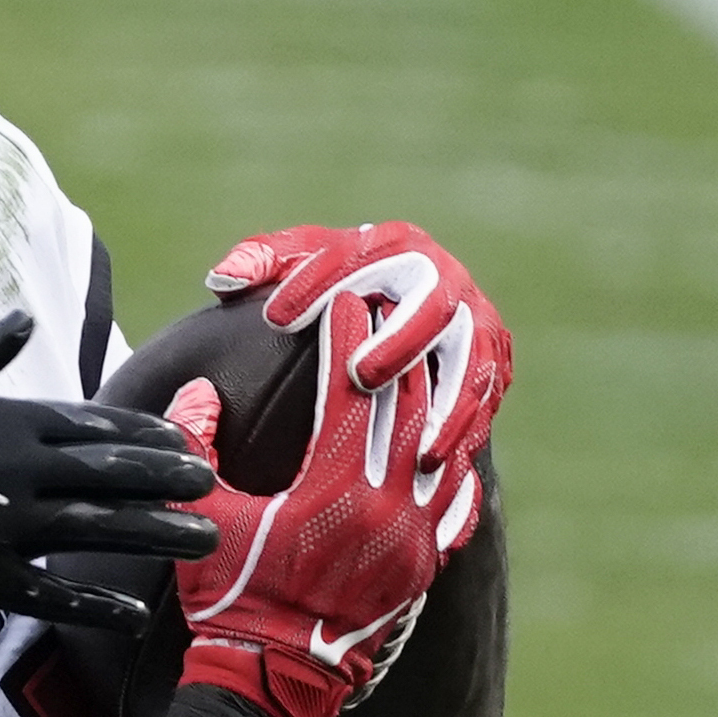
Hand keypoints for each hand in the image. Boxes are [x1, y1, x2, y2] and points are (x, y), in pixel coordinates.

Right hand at [0, 313, 220, 630]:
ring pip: (97, 528)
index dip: (141, 433)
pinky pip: (47, 593)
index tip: (181, 436)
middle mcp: (12, 472)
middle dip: (166, 478)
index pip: (90, 424)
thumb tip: (21, 320)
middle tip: (214, 483)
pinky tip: (135, 609)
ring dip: (155, 532)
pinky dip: (93, 601)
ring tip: (204, 537)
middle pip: (110, 474)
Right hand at [167, 292, 450, 716]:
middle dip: (395, 355)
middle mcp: (387, 507)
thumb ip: (196, 447)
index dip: (345, 340)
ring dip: (431, 402)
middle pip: (408, 408)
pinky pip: (456, 500)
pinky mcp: (425, 564)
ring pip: (440, 447)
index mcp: (332, 488)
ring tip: (420, 366)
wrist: (271, 676)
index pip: (349, 391)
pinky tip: (440, 441)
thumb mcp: (201, 520)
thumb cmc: (228, 597)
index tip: (342, 302)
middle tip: (388, 313)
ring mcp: (416, 538)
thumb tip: (200, 389)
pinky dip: (450, 463)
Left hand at [206, 222, 509, 468]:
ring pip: (473, 362)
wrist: (400, 309)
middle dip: (401, 339)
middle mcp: (444, 279)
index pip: (358, 256)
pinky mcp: (492, 365)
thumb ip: (261, 262)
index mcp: (393, 246)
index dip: (319, 282)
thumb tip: (224, 279)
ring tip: (416, 445)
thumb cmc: (329, 288)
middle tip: (362, 375)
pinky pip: (485, 402)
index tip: (276, 318)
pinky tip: (435, 470)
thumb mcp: (294, 267)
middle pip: (432, 306)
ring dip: (446, 403)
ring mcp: (475, 324)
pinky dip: (464, 435)